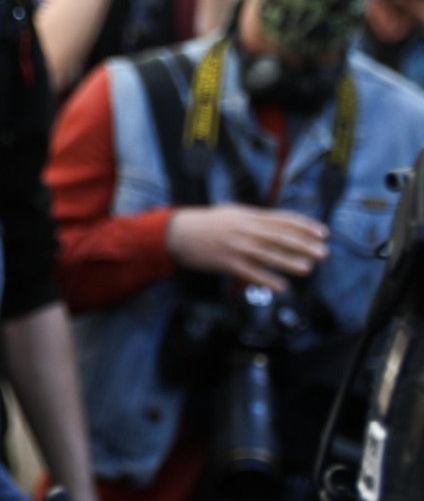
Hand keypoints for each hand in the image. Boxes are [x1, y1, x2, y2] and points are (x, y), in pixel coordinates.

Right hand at [167, 204, 330, 290]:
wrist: (177, 233)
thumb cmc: (206, 223)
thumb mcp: (232, 213)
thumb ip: (255, 218)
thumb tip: (280, 223)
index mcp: (248, 216)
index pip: (283, 220)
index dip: (305, 226)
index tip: (322, 233)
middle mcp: (245, 230)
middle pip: (280, 238)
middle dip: (303, 245)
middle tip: (323, 252)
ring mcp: (236, 247)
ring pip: (268, 255)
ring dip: (290, 263)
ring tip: (308, 268)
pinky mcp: (227, 263)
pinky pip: (251, 273)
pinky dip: (267, 280)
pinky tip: (282, 287)